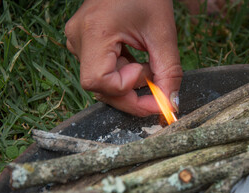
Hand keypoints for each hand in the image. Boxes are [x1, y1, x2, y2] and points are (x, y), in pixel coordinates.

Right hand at [65, 0, 181, 115]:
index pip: (98, 81)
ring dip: (129, 85)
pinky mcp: (85, 44)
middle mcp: (78, 39)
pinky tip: (138, 64)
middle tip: (157, 93)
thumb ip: (169, 72)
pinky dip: (123, 76)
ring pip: (101, 83)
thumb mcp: (163, 33)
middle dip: (132, 96)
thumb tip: (170, 104)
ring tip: (148, 67)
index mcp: (94, 33)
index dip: (126, 89)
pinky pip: (102, 71)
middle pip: (100, 88)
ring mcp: (78, 42)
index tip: (149, 79)